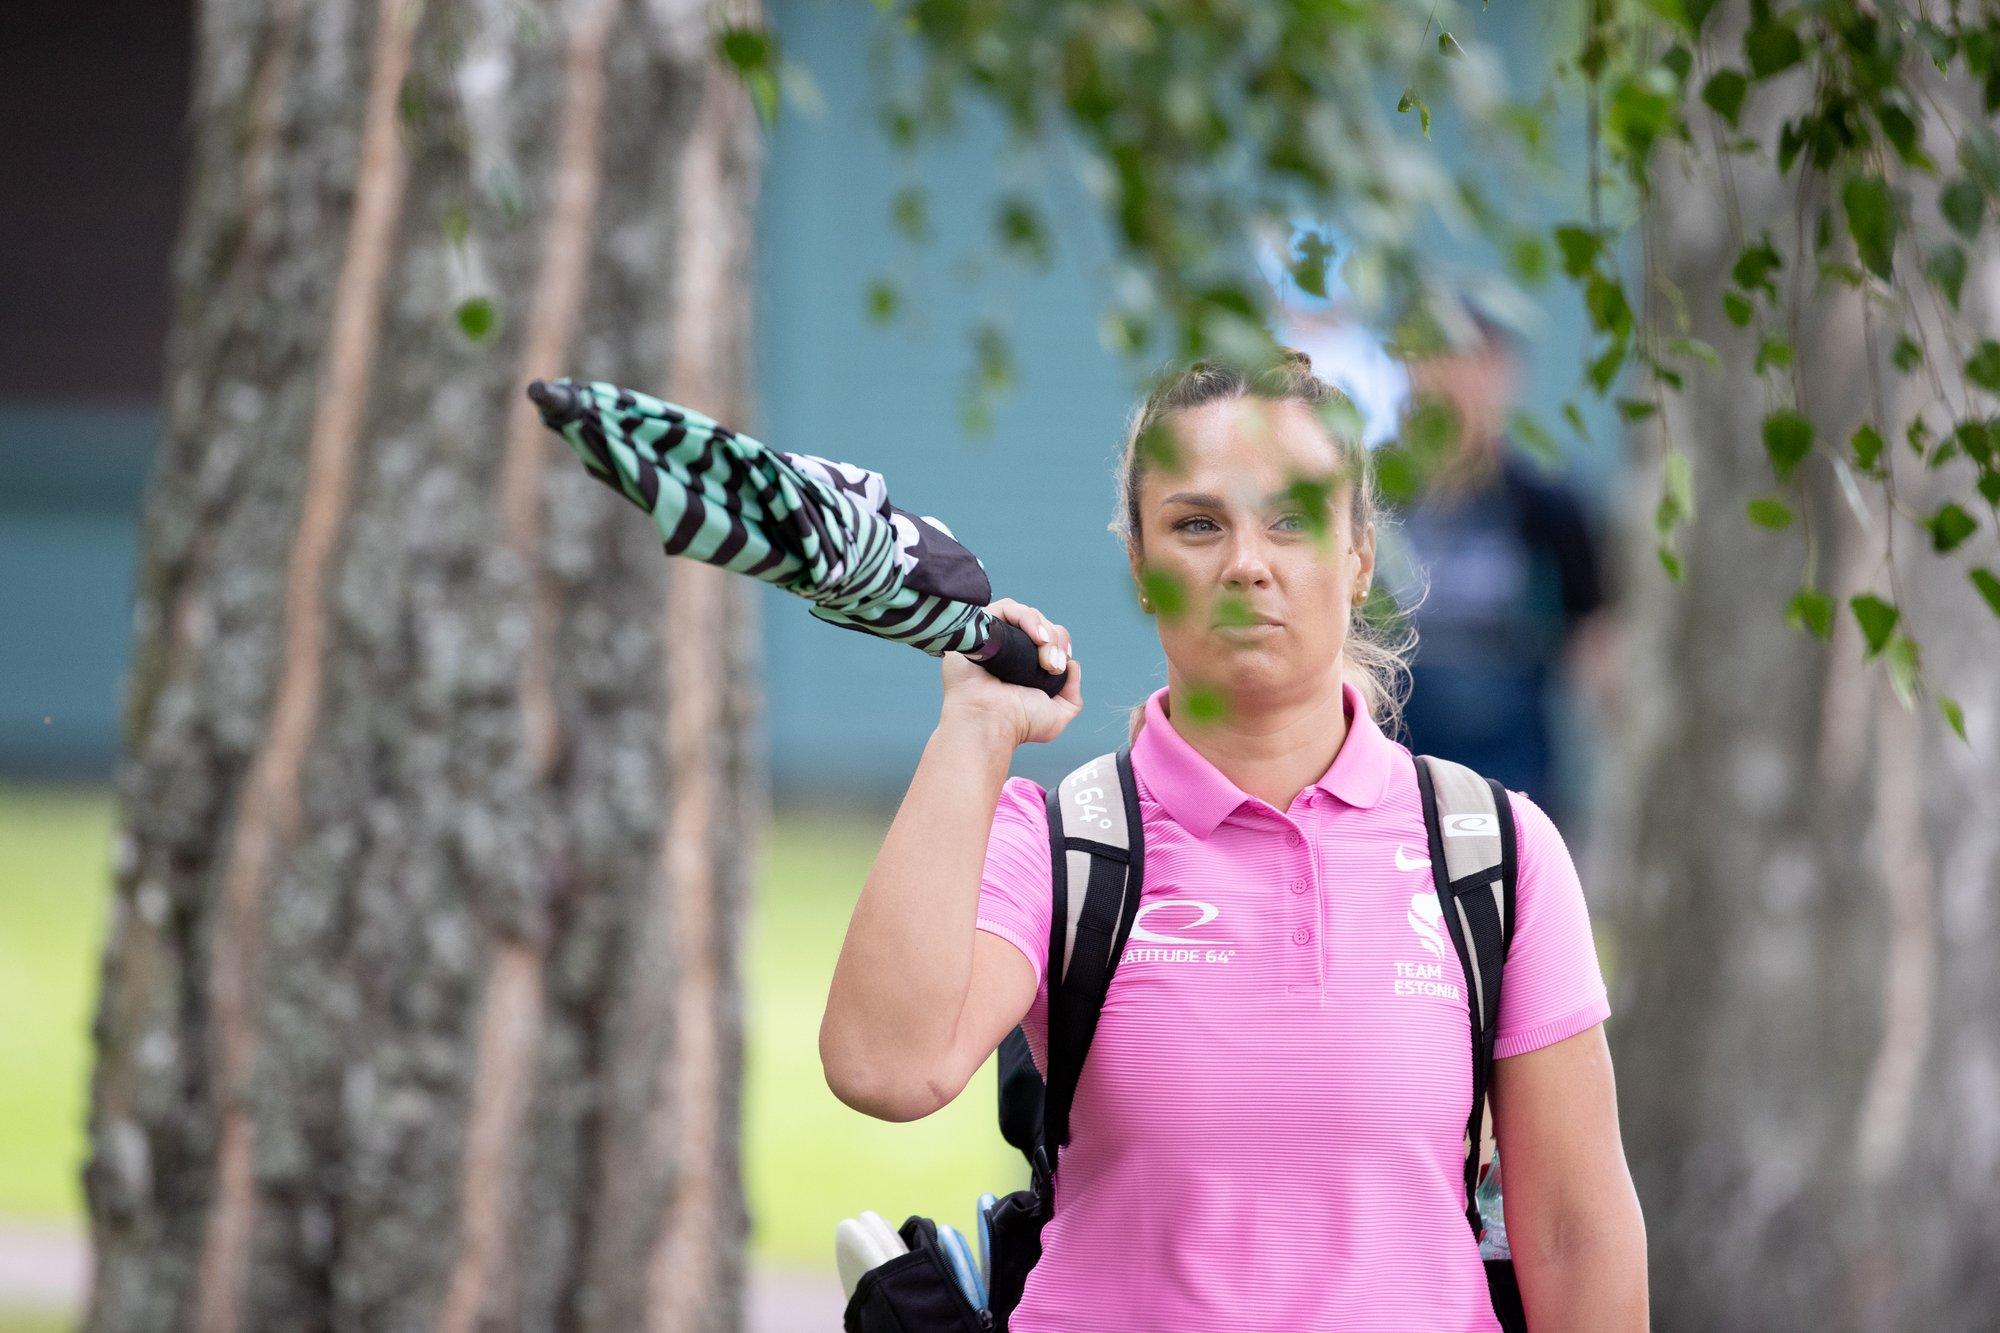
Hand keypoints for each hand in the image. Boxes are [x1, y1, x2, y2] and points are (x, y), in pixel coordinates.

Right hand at [940, 597, 1081, 747]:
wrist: (991, 722)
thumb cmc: (1018, 723)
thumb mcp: (1057, 716)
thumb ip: (1072, 695)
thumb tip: (1073, 665)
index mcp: (1025, 663)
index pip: (1049, 636)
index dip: (1061, 643)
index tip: (1061, 666)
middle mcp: (1009, 648)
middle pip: (1041, 623)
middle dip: (1056, 642)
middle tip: (1052, 667)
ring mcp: (994, 637)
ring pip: (1026, 614)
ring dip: (1044, 631)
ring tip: (1045, 658)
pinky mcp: (979, 628)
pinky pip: (1005, 607)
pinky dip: (1027, 618)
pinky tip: (1036, 637)